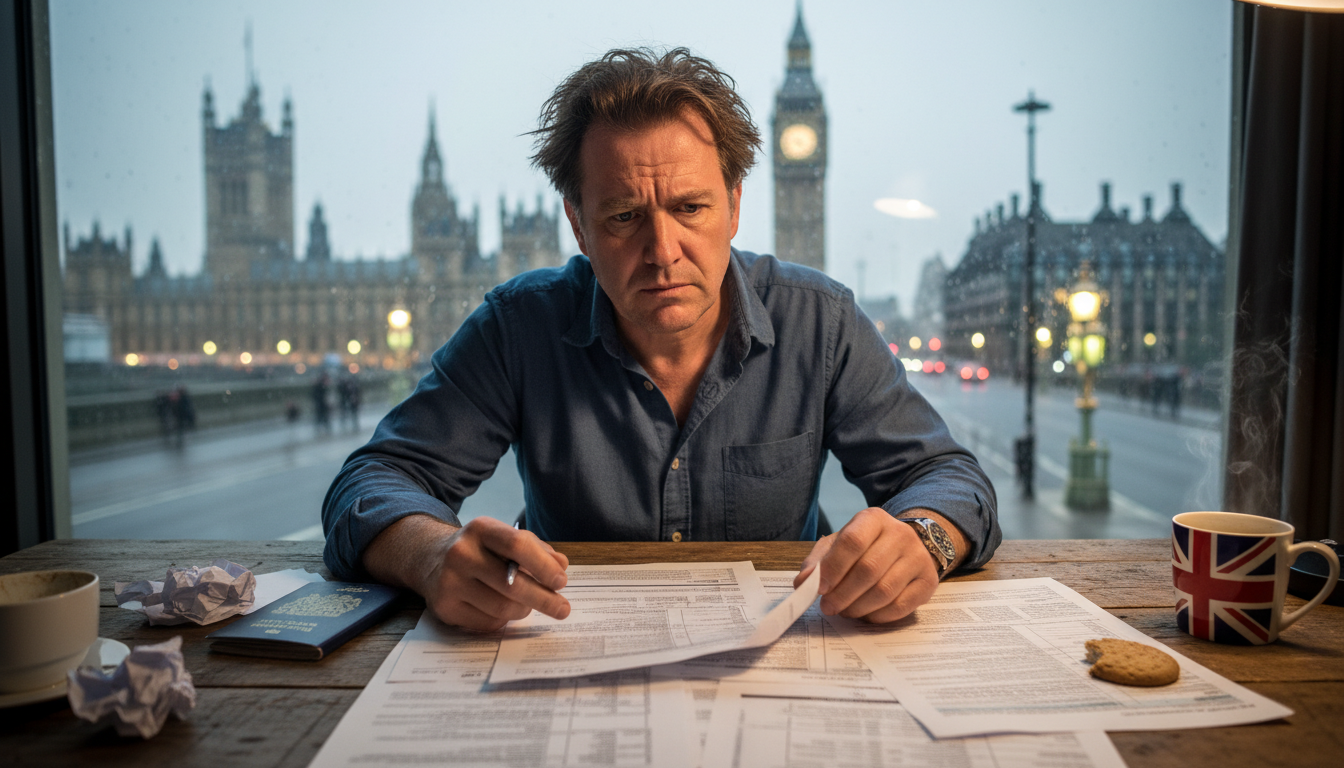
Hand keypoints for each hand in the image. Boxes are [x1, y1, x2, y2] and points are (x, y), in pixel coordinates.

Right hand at [364, 515, 570, 630]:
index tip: (561, 582)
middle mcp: (461, 553)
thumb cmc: (480, 550)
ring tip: (528, 605)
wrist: (430, 560)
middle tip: (562, 608)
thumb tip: (561, 566)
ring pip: (502, 608)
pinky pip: (488, 622)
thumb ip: (535, 550)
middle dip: (544, 599)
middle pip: (512, 584)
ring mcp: (450, 582)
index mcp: (481, 529)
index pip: (518, 546)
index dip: (544, 566)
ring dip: (524, 610)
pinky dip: (503, 619)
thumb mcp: (504, 539)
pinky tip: (502, 609)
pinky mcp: (445, 608)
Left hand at [794, 507, 938, 622]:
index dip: (833, 568)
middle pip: (869, 570)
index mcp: (874, 519)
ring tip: (845, 611)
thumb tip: (803, 582)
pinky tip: (866, 614)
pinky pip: (901, 606)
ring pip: (885, 591)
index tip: (818, 589)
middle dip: (843, 594)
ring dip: (858, 608)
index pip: (852, 542)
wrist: (905, 548)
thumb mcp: (838, 544)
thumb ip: (818, 562)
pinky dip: (878, 616)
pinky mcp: (928, 581)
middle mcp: (901, 534)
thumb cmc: (865, 547)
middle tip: (828, 607)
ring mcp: (918, 558)